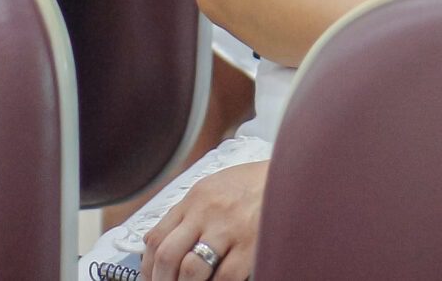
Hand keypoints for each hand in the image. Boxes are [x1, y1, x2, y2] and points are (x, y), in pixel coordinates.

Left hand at [143, 160, 266, 279]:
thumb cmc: (255, 184)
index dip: (147, 268)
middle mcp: (209, 212)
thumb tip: (155, 242)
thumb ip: (186, 213)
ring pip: (192, 270)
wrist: (294, 172)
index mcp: (196, 198)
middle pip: (168, 256)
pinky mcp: (252, 245)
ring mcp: (230, 229)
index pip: (157, 238)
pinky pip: (225, 278)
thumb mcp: (215, 187)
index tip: (150, 278)